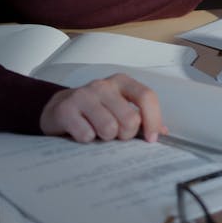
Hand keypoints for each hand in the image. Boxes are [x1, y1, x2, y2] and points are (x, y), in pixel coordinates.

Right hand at [39, 73, 166, 143]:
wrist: (58, 109)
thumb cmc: (95, 111)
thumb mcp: (119, 107)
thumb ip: (141, 117)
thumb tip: (163, 132)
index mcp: (122, 82)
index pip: (146, 97)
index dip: (153, 120)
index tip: (151, 139)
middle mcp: (103, 85)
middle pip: (130, 118)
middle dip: (126, 135)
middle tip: (116, 135)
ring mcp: (84, 95)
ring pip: (109, 128)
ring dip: (105, 138)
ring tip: (98, 133)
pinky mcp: (66, 109)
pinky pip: (86, 135)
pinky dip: (87, 140)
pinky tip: (82, 133)